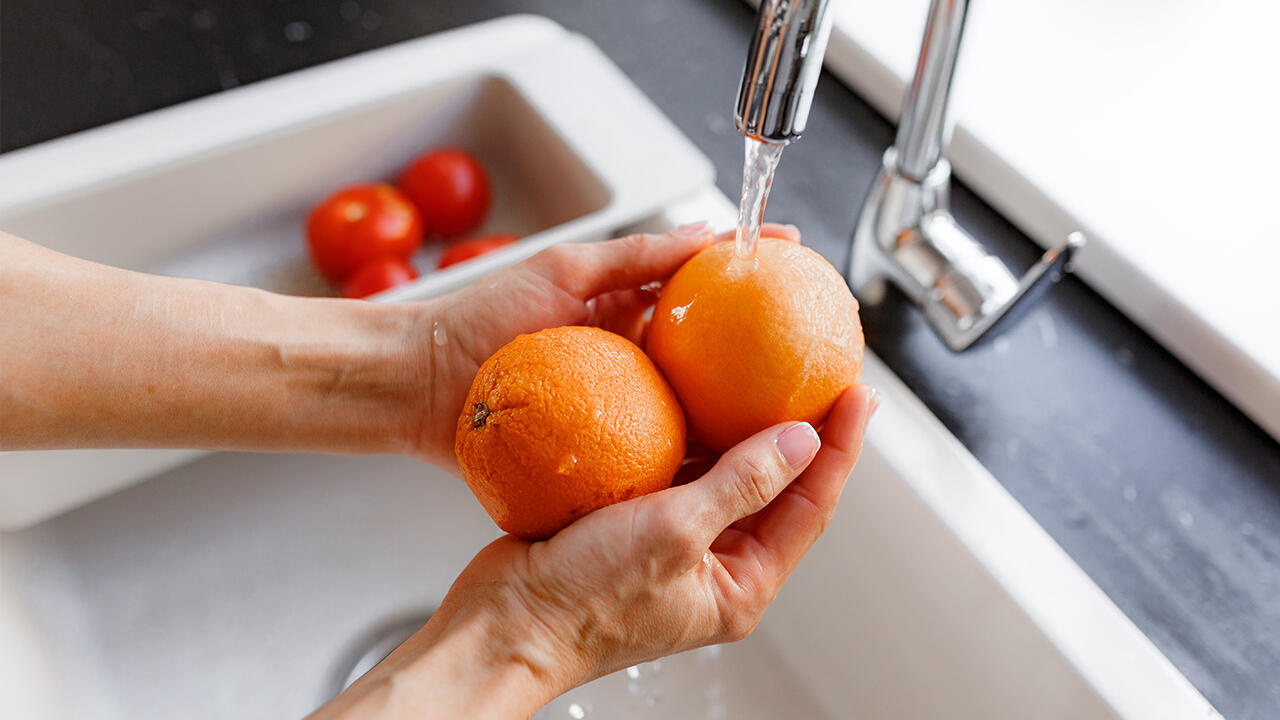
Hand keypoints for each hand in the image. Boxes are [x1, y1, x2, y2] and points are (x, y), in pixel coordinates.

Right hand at [318, 383, 876, 718]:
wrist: (503, 624)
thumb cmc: (584, 603)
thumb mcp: (675, 533)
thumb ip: (741, 483)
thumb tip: (800, 441)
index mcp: (739, 584)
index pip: (811, 506)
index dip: (840, 448)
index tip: (857, 396)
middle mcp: (714, 564)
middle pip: (777, 487)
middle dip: (802, 433)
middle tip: (823, 375)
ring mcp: (674, 541)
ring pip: (726, 473)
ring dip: (744, 426)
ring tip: (766, 371)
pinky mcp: (634, 521)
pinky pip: (677, 467)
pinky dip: (689, 431)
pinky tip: (690, 390)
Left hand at [402, 222, 800, 468]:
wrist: (418, 385)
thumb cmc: (476, 319)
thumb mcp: (560, 270)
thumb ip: (629, 257)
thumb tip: (701, 236)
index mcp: (621, 307)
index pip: (701, 286)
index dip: (750, 275)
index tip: (797, 263)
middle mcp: (628, 355)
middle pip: (710, 351)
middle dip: (763, 349)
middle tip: (815, 345)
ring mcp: (617, 400)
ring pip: (693, 404)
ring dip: (740, 409)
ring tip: (795, 409)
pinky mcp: (600, 445)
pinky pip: (657, 447)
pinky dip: (695, 452)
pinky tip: (734, 462)